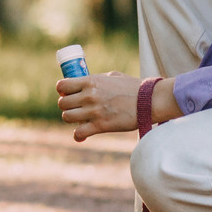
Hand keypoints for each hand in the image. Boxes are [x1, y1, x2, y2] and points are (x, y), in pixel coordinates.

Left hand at [57, 71, 179, 141]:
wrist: (149, 101)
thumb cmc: (133, 87)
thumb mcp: (112, 76)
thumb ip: (97, 80)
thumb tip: (85, 83)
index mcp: (91, 81)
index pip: (62, 85)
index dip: (62, 90)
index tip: (67, 93)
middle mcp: (89, 96)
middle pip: (62, 103)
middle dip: (66, 106)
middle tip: (75, 108)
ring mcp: (93, 111)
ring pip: (67, 117)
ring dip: (71, 119)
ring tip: (79, 119)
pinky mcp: (100, 126)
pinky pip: (79, 133)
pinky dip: (78, 135)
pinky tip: (82, 134)